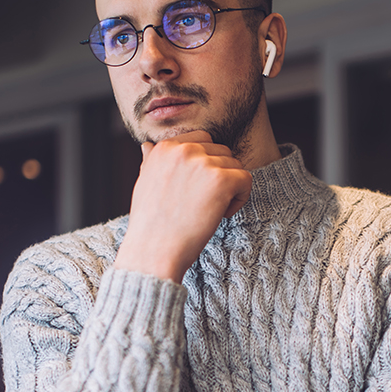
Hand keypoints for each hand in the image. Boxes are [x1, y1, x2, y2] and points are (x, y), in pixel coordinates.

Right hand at [113, 131, 251, 282]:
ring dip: (230, 188)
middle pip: (222, 152)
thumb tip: (148, 145)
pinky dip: (240, 199)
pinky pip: (246, 180)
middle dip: (220, 176)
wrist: (154, 251)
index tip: (197, 189)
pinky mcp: (221, 180)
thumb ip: (150, 161)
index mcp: (165, 147)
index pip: (203, 140)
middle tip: (204, 203)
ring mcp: (203, 163)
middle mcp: (184, 149)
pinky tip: (222, 214)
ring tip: (210, 211)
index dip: (206, 165)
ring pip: (235, 166)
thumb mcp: (144, 184)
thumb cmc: (150, 224)